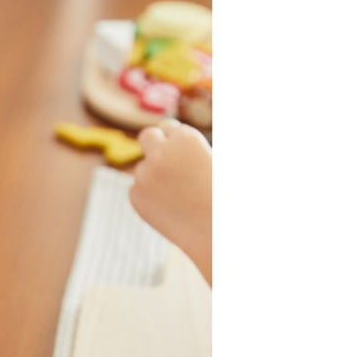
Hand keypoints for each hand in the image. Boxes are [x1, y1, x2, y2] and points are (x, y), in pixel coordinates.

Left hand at [131, 121, 211, 283]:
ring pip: (143, 168)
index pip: (168, 127)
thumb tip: (172, 137)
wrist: (213, 230)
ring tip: (179, 197)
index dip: (173, 139)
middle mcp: (161, 152)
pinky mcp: (135, 195)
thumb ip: (189, 149)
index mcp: (185, 138)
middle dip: (153, 144)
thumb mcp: (213, 161)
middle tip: (161, 158)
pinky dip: (149, 197)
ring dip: (154, 177)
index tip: (176, 149)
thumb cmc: (221, 196)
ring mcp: (144, 174)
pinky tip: (169, 209)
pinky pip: (138, 189)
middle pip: (147, 136)